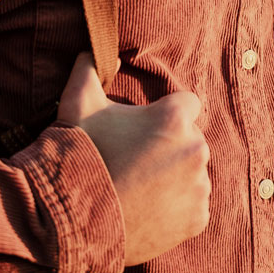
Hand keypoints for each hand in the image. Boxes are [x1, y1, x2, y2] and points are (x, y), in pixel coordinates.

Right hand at [57, 54, 210, 265]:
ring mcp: (199, 187)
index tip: (144, 129)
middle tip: (136, 162)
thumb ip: (89, 68)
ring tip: (140, 188)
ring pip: (194, 173)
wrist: (74, 222)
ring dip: (175, 177)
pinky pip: (195, 206)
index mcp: (174, 118)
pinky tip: (148, 210)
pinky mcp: (199, 218)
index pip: (187, 104)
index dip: (165, 115)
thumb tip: (93, 50)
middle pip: (191, 140)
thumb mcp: (77, 105)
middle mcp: (195, 149)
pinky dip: (177, 208)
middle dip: (170, 147)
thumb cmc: (79, 157)